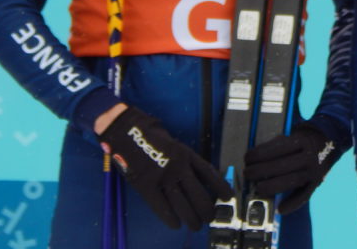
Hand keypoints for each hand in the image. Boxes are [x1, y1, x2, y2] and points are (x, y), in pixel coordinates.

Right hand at [97, 105, 231, 229]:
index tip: (228, 197)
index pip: (208, 173)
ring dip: (191, 217)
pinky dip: (170, 218)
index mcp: (186, 154)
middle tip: (210, 217)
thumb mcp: (175, 145)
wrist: (128, 131)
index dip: (220, 186)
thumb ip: (185, 160)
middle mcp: (178, 166)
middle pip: (198, 193)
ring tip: (196, 225)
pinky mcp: (146, 185)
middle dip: (206, 209)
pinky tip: (176, 224)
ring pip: (182, 203)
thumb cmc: (151, 137)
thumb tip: (198, 178)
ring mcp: (163, 176)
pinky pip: (161, 206)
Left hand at [242, 122, 339, 213]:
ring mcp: (313, 170)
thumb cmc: (300, 142)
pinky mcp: (316, 183)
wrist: (326, 143)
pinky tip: (280, 209)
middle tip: (248, 174)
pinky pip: (304, 195)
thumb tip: (253, 158)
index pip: (278, 148)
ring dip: (272, 186)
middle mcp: (309, 156)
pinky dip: (293, 204)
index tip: (247, 158)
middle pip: (283, 166)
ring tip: (258, 188)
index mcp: (300, 141)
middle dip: (261, 171)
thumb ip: (275, 146)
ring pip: (292, 181)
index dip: (260, 154)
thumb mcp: (290, 137)